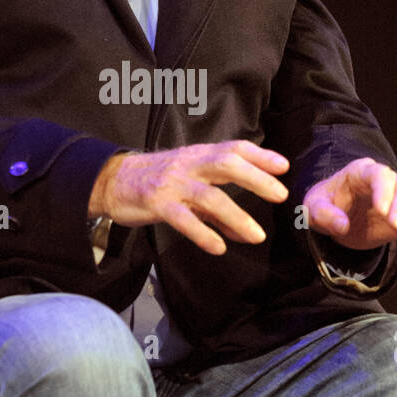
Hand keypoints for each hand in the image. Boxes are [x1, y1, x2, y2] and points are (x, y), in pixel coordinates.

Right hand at [88, 140, 289, 255]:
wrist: (112, 181)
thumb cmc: (157, 182)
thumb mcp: (190, 186)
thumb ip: (219, 210)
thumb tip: (249, 234)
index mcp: (199, 155)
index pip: (233, 148)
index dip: (260, 155)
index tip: (283, 166)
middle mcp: (188, 165)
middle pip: (226, 164)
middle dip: (255, 178)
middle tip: (279, 194)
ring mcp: (172, 184)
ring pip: (209, 196)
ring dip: (236, 216)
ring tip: (257, 235)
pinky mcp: (157, 203)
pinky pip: (183, 219)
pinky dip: (203, 233)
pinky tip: (219, 247)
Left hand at [303, 157, 396, 251]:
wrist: (334, 216)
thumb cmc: (324, 205)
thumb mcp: (313, 209)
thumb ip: (324, 215)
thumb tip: (342, 225)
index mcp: (361, 172)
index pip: (380, 174)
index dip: (385, 191)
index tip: (382, 211)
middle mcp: (385, 182)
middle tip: (396, 227)